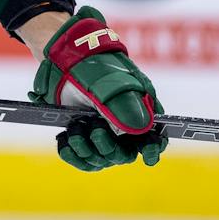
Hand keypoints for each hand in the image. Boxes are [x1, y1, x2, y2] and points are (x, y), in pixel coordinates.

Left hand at [27, 6, 165, 171]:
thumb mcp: (110, 85)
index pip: (154, 138)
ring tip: (74, 131)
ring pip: (101, 159)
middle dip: (108, 148)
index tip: (148, 157)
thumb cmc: (94, 68)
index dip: (153, 149)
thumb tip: (140, 130)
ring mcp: (101, 132)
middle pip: (123, 154)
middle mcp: (122, 126)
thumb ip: (125, 107)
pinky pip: (82, 159)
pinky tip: (64, 141)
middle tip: (94, 130)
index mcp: (139, 111)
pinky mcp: (82, 136)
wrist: (64, 60)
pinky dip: (72, 155)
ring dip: (87, 150)